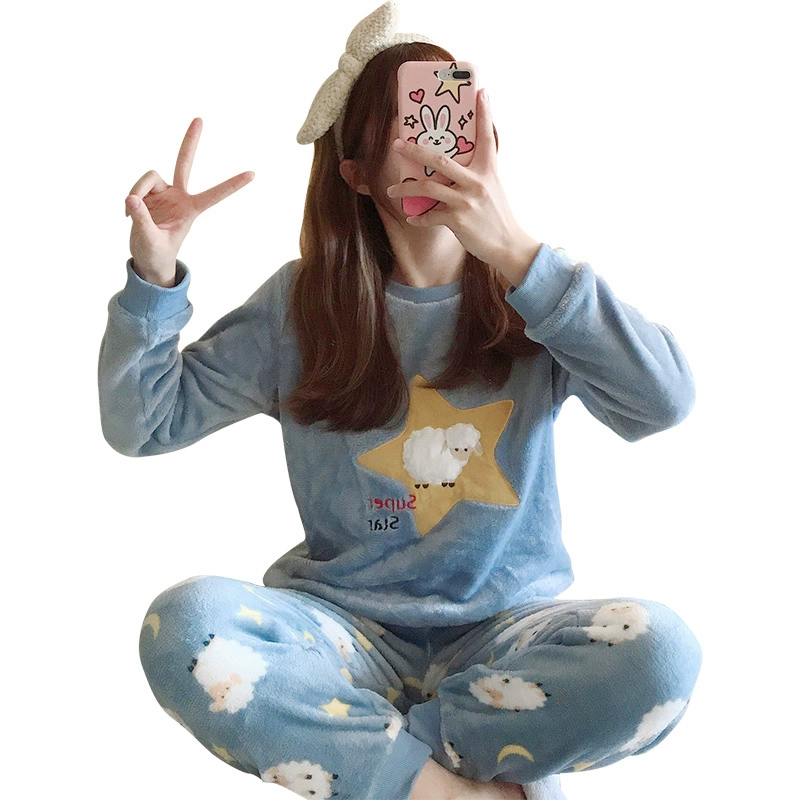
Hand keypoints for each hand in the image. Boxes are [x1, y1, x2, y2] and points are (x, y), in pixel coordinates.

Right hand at [125, 118, 253, 286]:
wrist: (148, 259)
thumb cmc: (156, 254)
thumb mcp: (150, 241)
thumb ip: (141, 220)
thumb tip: (131, 199)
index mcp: (190, 210)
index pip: (215, 194)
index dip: (233, 184)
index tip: (253, 174)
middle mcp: (178, 196)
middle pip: (183, 162)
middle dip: (190, 141)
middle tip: (199, 118)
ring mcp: (163, 193)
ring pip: (149, 176)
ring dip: (137, 190)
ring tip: (130, 213)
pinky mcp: (148, 194)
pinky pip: (137, 187)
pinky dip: (131, 199)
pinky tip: (128, 214)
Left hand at [386, 89, 539, 286]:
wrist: (509, 245)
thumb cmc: (497, 215)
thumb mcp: (493, 187)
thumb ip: (477, 173)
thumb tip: (456, 164)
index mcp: (489, 169)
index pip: (487, 136)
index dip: (484, 113)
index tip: (481, 91)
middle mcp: (477, 181)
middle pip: (440, 159)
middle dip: (415, 150)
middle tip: (397, 144)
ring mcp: (467, 201)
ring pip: (428, 187)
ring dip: (406, 189)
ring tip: (392, 190)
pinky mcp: (458, 220)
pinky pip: (431, 215)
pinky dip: (419, 217)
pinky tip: (412, 217)